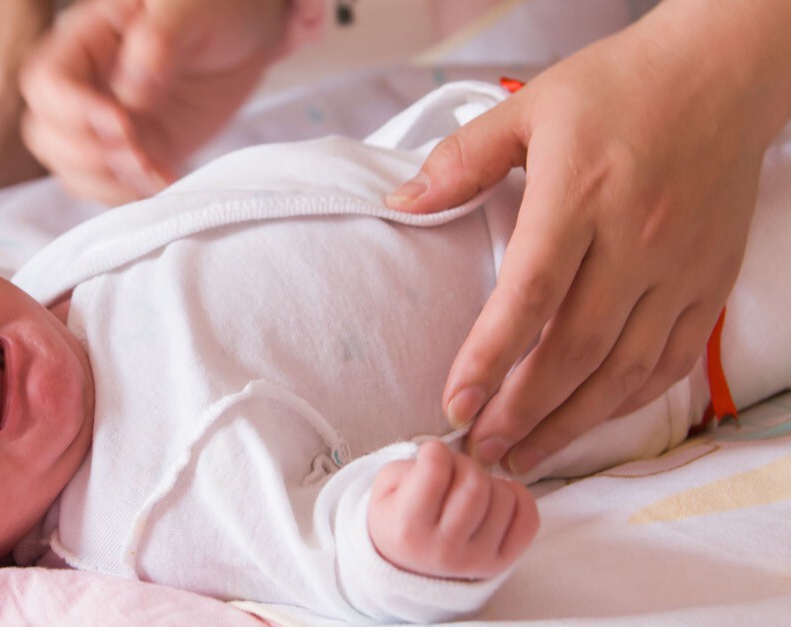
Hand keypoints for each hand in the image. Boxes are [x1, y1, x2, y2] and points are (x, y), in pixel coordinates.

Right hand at [20, 0, 286, 204]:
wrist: (247, 34)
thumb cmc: (216, 5)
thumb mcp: (188, 7)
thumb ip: (157, 41)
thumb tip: (130, 92)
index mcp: (85, 39)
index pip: (47, 83)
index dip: (74, 112)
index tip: (122, 122)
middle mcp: (85, 85)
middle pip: (45, 134)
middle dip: (88, 155)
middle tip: (140, 153)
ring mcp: (105, 125)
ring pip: (70, 169)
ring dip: (108, 182)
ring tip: (155, 172)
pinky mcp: (134, 152)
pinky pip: (108, 187)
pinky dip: (130, 195)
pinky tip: (165, 181)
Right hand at [367, 441, 537, 580]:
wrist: (407, 567)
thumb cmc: (397, 519)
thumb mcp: (384, 490)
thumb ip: (410, 466)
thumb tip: (450, 457)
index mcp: (409, 528)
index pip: (435, 471)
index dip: (434, 451)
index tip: (431, 455)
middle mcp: (444, 549)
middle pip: (475, 484)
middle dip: (465, 464)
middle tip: (453, 471)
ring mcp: (477, 559)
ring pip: (505, 498)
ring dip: (489, 481)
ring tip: (469, 489)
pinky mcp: (501, 563)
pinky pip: (528, 519)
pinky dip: (517, 498)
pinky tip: (496, 498)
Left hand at [388, 0, 790, 474]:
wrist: (722, 74)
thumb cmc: (617, 88)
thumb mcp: (528, 106)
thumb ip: (462, 160)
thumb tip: (399, 203)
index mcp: (579, 195)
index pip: (529, 294)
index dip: (489, 357)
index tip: (454, 403)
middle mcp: (635, 239)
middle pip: (575, 349)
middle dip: (522, 411)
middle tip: (481, 449)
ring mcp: (680, 267)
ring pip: (625, 368)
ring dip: (571, 422)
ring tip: (525, 455)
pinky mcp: (711, 282)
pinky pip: (671, 360)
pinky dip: (628, 400)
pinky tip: (589, 421)